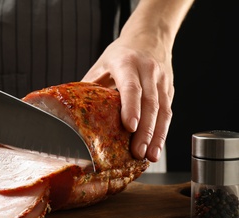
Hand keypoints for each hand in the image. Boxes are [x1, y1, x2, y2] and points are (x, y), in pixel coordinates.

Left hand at [82, 32, 173, 162]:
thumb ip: (91, 86)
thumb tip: (72, 112)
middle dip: (146, 131)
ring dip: (158, 136)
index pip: (131, 87)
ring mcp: (162, 80)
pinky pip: (168, 112)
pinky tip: (156, 146)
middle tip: (139, 152)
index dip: (131, 107)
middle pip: (150, 103)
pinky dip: (162, 131)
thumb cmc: (122, 53)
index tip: (130, 127)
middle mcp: (148, 71)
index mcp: (127, 63)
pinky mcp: (169, 89)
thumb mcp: (102, 64)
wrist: (149, 36)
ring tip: (151, 156)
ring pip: (163, 110)